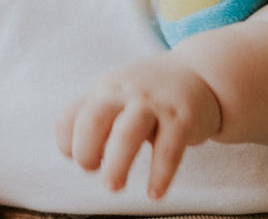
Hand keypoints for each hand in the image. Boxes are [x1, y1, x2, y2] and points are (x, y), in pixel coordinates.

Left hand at [56, 55, 220, 199]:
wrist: (201, 74)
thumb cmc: (149, 93)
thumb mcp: (118, 93)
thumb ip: (93, 116)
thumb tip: (71, 153)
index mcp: (105, 90)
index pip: (71, 115)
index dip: (66, 142)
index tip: (75, 158)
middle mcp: (126, 93)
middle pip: (93, 120)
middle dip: (85, 151)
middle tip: (91, 170)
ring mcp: (155, 104)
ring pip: (127, 134)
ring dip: (116, 164)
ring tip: (113, 186)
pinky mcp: (182, 118)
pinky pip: (168, 150)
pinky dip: (159, 175)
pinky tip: (154, 193)